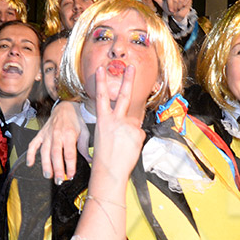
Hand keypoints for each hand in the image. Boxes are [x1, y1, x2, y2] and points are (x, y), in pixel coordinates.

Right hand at [27, 100, 89, 182]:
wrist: (66, 107)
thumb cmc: (76, 120)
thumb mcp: (84, 133)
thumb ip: (85, 148)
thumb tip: (90, 161)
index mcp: (70, 134)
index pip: (69, 153)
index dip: (70, 166)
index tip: (71, 175)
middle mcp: (57, 134)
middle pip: (56, 154)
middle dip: (57, 169)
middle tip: (58, 180)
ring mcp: (48, 134)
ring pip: (44, 151)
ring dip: (45, 165)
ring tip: (48, 175)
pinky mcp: (41, 134)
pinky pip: (33, 144)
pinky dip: (30, 154)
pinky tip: (30, 164)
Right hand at [91, 65, 145, 180]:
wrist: (109, 171)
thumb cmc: (104, 157)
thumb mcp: (104, 136)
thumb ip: (116, 125)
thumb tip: (130, 123)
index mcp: (103, 120)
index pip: (101, 97)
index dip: (100, 82)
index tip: (100, 69)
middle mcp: (115, 120)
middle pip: (123, 96)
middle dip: (127, 80)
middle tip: (131, 67)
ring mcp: (128, 126)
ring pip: (134, 122)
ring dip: (131, 132)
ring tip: (123, 145)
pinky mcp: (138, 133)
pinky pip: (139, 133)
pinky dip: (136, 140)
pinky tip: (129, 148)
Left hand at [163, 0, 192, 23]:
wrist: (177, 14)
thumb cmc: (170, 9)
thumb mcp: (162, 4)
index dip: (170, 5)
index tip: (171, 10)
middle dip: (175, 7)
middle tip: (175, 10)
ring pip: (181, 0)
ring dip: (179, 7)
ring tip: (178, 9)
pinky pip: (187, 0)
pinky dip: (184, 5)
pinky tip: (183, 7)